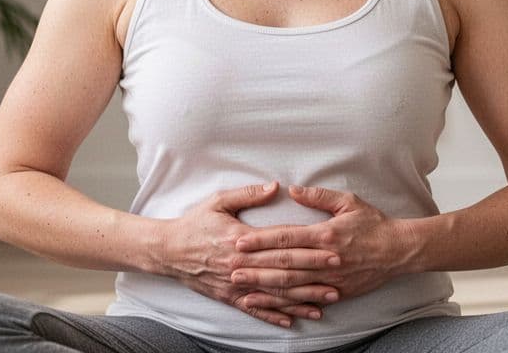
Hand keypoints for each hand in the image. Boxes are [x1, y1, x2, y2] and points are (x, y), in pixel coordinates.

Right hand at [157, 181, 342, 327]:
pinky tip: (294, 320)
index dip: (309, 246)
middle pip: (284, 270)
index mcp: (241, 240)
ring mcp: (235, 285)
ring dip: (302, 297)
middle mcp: (240, 265)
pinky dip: (275, 316)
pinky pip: (256, 309)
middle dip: (314, 272)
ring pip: (275, 294)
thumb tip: (276, 186)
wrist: (167, 251)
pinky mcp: (229, 297)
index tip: (332, 246)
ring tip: (327, 298)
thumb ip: (248, 194)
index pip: (282, 244)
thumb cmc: (194, 224)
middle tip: (339, 272)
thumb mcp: (218, 201)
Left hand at [231, 186, 416, 301]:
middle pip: (284, 264)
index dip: (261, 240)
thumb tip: (292, 190)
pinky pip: (307, 300)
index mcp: (326, 234)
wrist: (399, 251)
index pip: (286, 237)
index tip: (239, 240)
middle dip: (256, 266)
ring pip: (293, 286)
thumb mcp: (348, 202)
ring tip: (243, 290)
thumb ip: (319, 196)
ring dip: (266, 288)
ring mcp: (330, 278)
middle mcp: (326, 258)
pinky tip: (271, 306)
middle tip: (231, 268)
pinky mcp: (336, 292)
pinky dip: (288, 304)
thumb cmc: (373, 223)